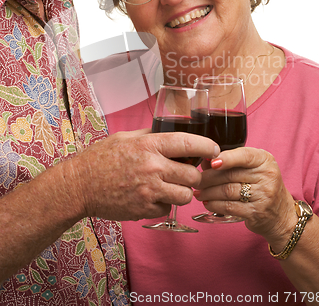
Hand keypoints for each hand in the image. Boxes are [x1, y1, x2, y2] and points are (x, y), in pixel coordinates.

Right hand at [66, 129, 219, 221]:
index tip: (214, 151)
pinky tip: (152, 195)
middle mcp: (153, 168)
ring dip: (182, 191)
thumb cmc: (101, 158)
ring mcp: (149, 191)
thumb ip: (150, 135)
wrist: (80, 185)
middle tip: (187, 173)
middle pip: (193, 175)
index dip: (208, 147)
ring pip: (185, 195)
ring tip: (170, 186)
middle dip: (194, 175)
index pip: (189, 144)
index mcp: (149, 146)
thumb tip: (170, 132)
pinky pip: (167, 208)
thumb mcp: (125, 137)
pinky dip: (164, 204)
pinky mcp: (144, 209)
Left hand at [195, 147, 295, 245]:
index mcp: (265, 160)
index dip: (226, 158)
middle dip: (208, 178)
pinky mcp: (257, 212)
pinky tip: (208, 203)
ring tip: (198, 192)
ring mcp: (264, 195)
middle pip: (230, 175)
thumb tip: (204, 161)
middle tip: (195, 180)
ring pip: (228, 191)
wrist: (281, 215)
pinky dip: (215, 205)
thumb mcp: (253, 168)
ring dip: (208, 192)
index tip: (211, 162)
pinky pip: (230, 207)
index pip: (244, 156)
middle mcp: (267, 176)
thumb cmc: (261, 185)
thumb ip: (232, 162)